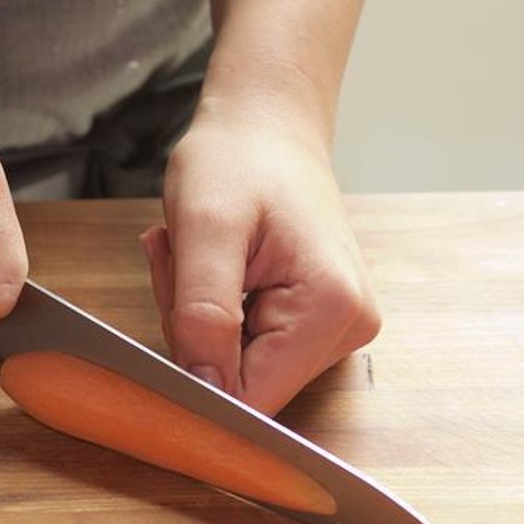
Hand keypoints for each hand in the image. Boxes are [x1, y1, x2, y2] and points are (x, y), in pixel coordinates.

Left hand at [141, 100, 379, 416]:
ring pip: (237, 366)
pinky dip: (211, 312)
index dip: (194, 368)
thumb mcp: (205, 228)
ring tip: (195, 253)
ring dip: (196, 319)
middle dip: (192, 332)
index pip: (250, 398)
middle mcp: (347, 328)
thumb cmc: (237, 160)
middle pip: (243, 383)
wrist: (265, 125)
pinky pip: (244, 345)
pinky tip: (210, 263)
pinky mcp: (314, 320)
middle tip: (181, 260)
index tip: (175, 299)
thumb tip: (205, 389)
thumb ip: (203, 313)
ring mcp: (334, 327)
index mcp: (331, 309)